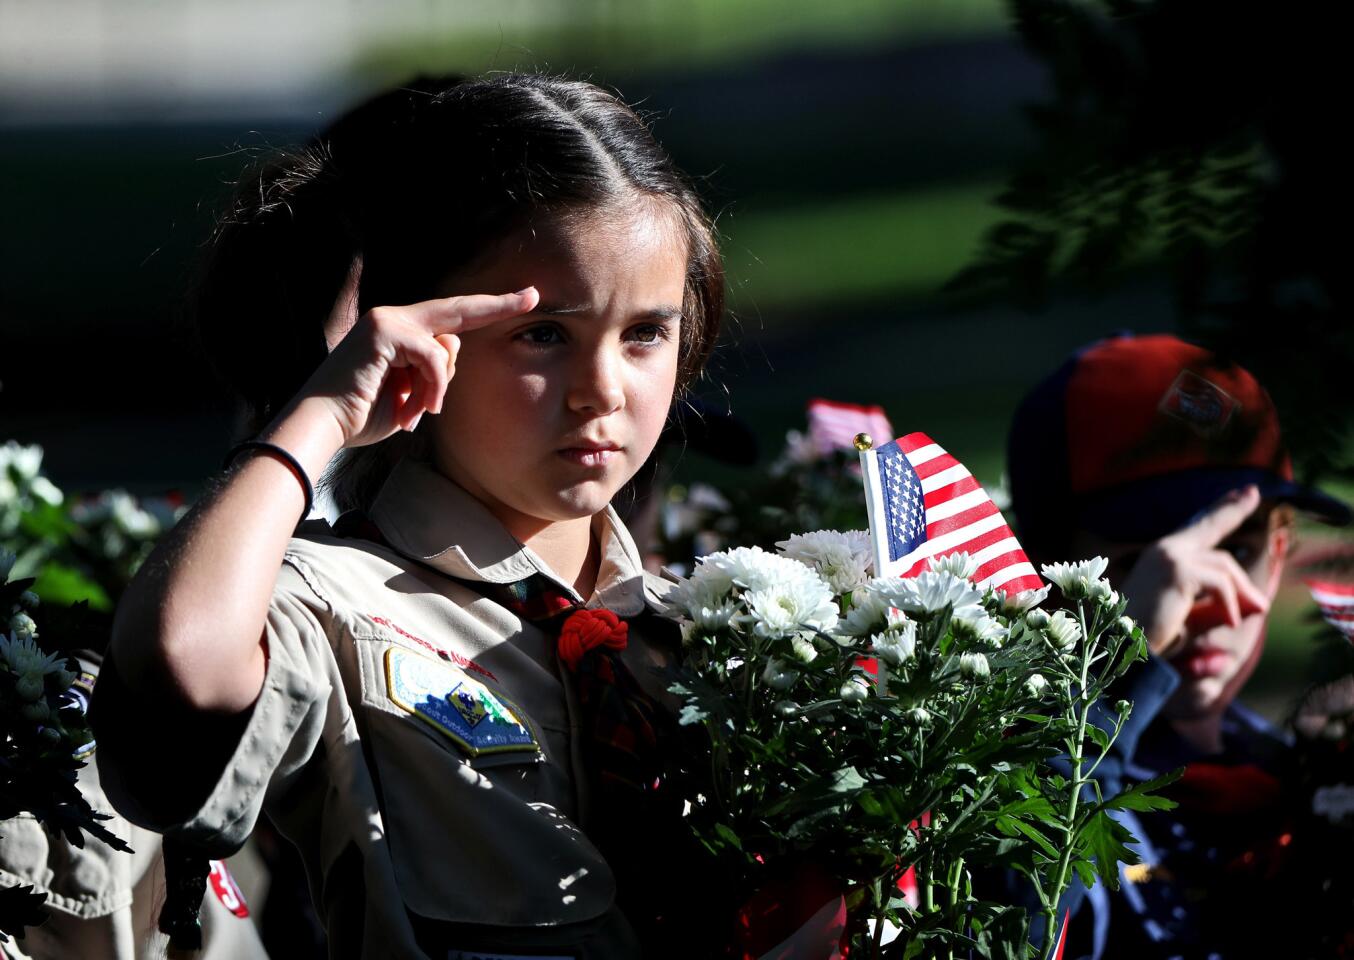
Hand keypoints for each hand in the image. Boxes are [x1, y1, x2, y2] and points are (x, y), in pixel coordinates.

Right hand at [296, 287, 539, 447]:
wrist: (324, 424)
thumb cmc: (363, 415)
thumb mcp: (410, 392)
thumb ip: (433, 370)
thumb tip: (451, 351)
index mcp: (399, 331)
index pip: (450, 316)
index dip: (485, 308)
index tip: (522, 298)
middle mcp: (393, 318)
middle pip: (458, 310)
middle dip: (498, 305)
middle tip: (533, 296)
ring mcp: (387, 321)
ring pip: (445, 348)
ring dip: (435, 388)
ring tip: (412, 411)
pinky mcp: (384, 331)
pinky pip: (432, 357)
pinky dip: (429, 388)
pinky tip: (414, 409)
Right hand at [1118, 485, 1271, 658]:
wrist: (1124, 649)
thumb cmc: (1154, 639)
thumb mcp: (1193, 618)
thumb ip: (1222, 606)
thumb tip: (1260, 604)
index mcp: (1161, 557)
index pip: (1198, 528)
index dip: (1222, 510)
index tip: (1245, 493)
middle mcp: (1163, 550)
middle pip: (1211, 529)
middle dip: (1233, 512)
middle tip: (1252, 494)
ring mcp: (1169, 556)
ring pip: (1224, 566)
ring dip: (1243, 591)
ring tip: (1258, 611)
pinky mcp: (1177, 570)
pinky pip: (1220, 584)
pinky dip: (1231, 605)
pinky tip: (1230, 622)